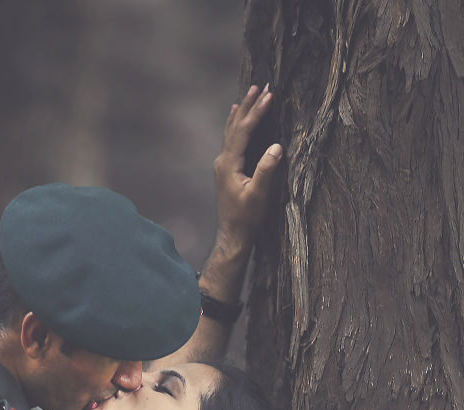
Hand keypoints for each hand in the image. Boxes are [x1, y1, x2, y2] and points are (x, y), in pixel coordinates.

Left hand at [213, 84, 282, 254]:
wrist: (233, 235)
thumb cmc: (246, 218)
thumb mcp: (258, 195)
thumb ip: (266, 171)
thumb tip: (276, 146)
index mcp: (228, 164)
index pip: (243, 131)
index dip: (256, 112)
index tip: (269, 95)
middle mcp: (222, 160)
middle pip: (235, 126)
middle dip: (248, 105)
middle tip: (260, 84)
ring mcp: (222, 164)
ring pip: (232, 131)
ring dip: (242, 112)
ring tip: (249, 93)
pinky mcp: (226, 169)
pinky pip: (231, 140)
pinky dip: (236, 125)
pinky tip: (235, 116)